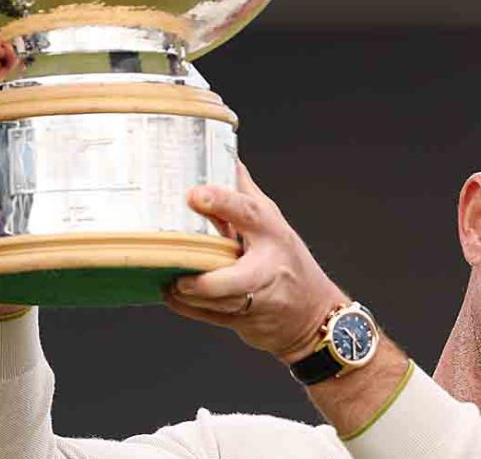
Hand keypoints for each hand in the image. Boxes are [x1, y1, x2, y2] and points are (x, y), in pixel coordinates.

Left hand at [164, 161, 348, 363]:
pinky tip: (171, 294)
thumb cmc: (290, 263)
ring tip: (167, 276)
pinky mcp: (244, 320)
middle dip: (204, 280)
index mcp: (273, 233)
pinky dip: (185, 307)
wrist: (313, 314)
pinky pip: (208, 316)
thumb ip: (246, 196)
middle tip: (178, 267)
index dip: (221, 201)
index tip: (194, 195)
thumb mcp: (275, 224)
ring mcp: (257, 298)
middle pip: (234, 277)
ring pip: (217, 300)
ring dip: (187, 292)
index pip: (248, 212)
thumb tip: (228, 159)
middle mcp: (267, 266)